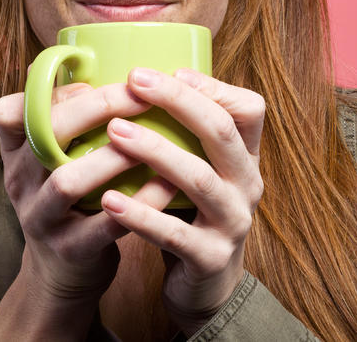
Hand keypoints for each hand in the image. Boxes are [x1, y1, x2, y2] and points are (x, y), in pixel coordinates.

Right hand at [0, 83, 178, 306]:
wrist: (63, 270)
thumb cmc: (72, 196)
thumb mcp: (55, 157)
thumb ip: (71, 117)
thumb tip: (105, 60)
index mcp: (16, 151)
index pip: (9, 110)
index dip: (48, 90)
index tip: (90, 81)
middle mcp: (19, 181)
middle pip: (45, 135)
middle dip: (96, 108)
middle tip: (140, 97)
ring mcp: (40, 217)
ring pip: (67, 180)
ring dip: (114, 157)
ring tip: (154, 140)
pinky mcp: (68, 249)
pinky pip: (105, 224)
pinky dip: (140, 202)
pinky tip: (169, 185)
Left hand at [99, 67, 264, 334]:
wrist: (205, 288)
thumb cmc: (190, 213)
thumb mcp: (198, 169)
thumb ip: (182, 133)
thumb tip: (133, 79)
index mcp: (244, 158)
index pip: (248, 109)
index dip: (212, 86)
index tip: (168, 69)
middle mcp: (247, 185)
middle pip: (221, 132)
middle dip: (177, 101)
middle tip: (135, 80)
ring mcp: (232, 223)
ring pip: (197, 178)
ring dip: (154, 151)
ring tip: (114, 132)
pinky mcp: (209, 258)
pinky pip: (173, 233)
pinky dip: (140, 214)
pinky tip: (108, 200)